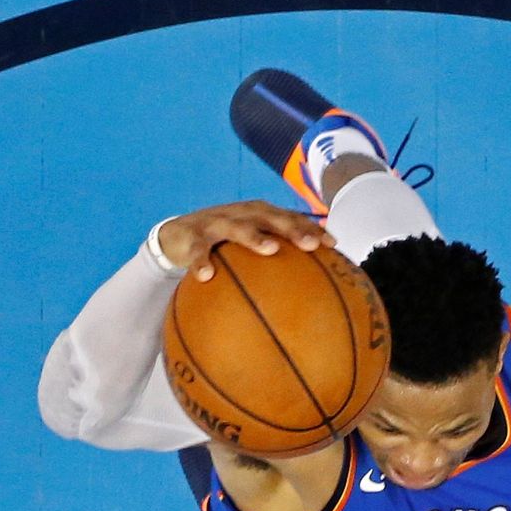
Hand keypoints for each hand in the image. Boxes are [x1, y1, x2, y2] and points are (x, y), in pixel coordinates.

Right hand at [153, 200, 333, 280]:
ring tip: (270, 250)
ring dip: (254, 236)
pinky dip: (201, 261)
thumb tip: (308, 296)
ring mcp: (216, 222)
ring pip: (237, 227)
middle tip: (311, 244)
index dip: (311, 228)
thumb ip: (275, 264)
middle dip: (292, 228)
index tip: (333, 244)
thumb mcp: (248, 250)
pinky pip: (197, 250)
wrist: (177, 236)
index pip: (290, 218)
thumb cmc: (223, 247)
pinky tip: (206, 276)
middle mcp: (240, 214)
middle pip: (270, 217)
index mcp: (258, 216)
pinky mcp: (192, 235)